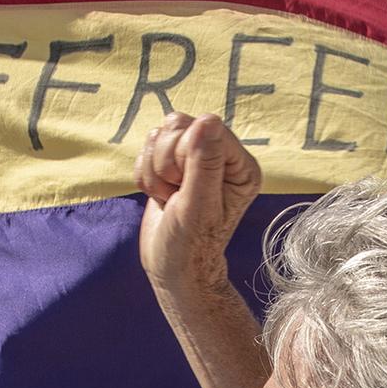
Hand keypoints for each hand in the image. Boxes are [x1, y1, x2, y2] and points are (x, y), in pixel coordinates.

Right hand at [134, 113, 262, 296]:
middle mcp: (221, 157)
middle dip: (166, 163)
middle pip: (178, 125)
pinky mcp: (173, 164)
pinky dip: (146, 177)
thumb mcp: (197, 206)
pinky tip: (161, 197)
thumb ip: (204, 163)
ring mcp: (195, 158)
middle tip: (176, 194)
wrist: (173, 267)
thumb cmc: (191, 246)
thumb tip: (208, 120)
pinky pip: (145, 149)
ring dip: (155, 172)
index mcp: (241, 166)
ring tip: (170, 198)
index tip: (184, 187)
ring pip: (158, 135)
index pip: (203, 127)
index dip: (183, 154)